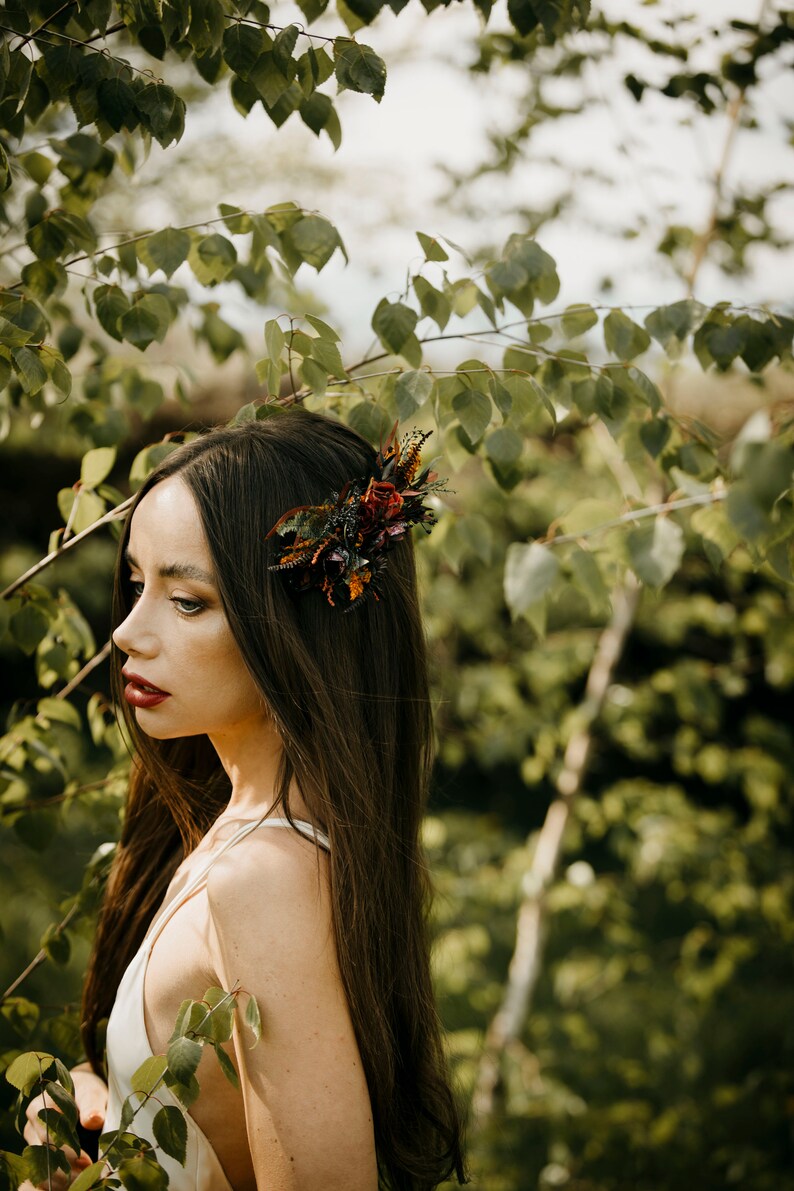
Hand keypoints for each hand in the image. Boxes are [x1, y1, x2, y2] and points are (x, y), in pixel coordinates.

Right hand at [21, 1062, 107, 1188]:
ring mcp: (33, 1143)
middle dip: (66, 1169)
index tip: (86, 1161)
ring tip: (83, 1182)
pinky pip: (44, 1174)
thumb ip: (92, 1104)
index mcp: (40, 1108)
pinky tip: (74, 1185)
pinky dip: (59, 1182)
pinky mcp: (39, 1156)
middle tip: (87, 1175)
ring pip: (41, 1168)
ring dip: (61, 1179)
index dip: (66, 1150)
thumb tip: (94, 1120)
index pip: (47, 1134)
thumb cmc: (85, 1091)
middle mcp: (32, 1127)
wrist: (81, 1094)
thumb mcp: (90, 1092)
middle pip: (43, 1154)